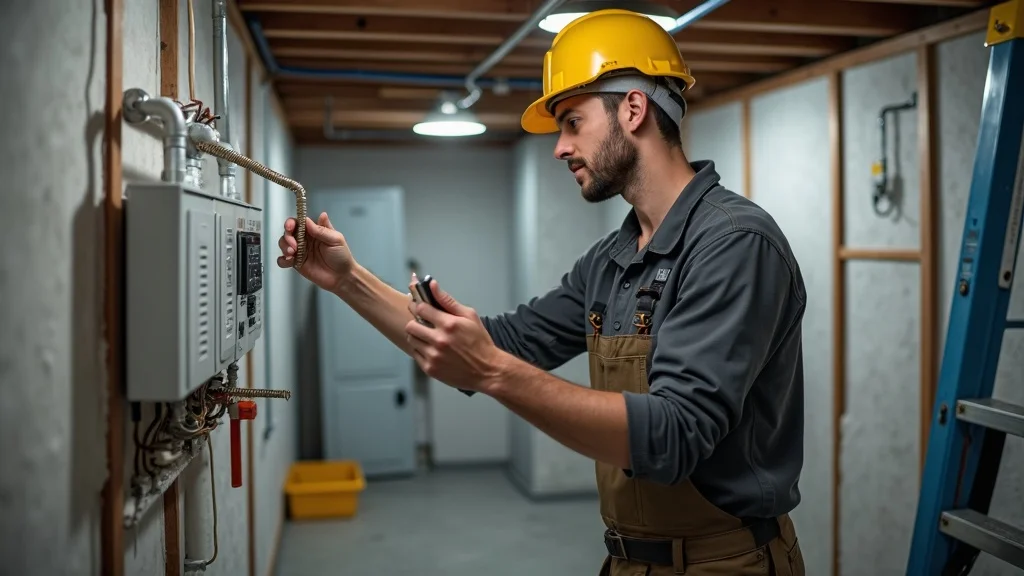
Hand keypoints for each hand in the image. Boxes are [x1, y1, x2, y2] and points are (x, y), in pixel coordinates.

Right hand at [277, 212, 354, 292]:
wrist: (342, 276)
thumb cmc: (342, 256)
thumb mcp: (335, 239)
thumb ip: (322, 229)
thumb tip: (308, 219)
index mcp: (314, 231)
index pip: (298, 222)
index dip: (291, 223)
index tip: (290, 227)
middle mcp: (305, 240)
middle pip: (288, 233)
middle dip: (287, 237)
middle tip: (293, 245)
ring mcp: (300, 252)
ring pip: (283, 244)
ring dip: (284, 247)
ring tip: (292, 253)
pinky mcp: (297, 263)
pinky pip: (283, 261)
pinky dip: (282, 260)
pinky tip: (289, 261)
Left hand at [404, 276, 505, 392]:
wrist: (487, 370)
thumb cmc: (480, 342)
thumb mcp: (469, 316)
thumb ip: (448, 301)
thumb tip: (432, 285)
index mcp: (449, 324)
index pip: (421, 309)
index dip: (418, 306)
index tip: (420, 307)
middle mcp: (439, 340)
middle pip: (411, 326)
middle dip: (416, 322)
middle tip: (424, 324)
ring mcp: (433, 356)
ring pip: (411, 340)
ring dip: (417, 336)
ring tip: (429, 337)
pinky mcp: (430, 369)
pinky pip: (415, 355)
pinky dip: (421, 350)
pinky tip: (432, 349)